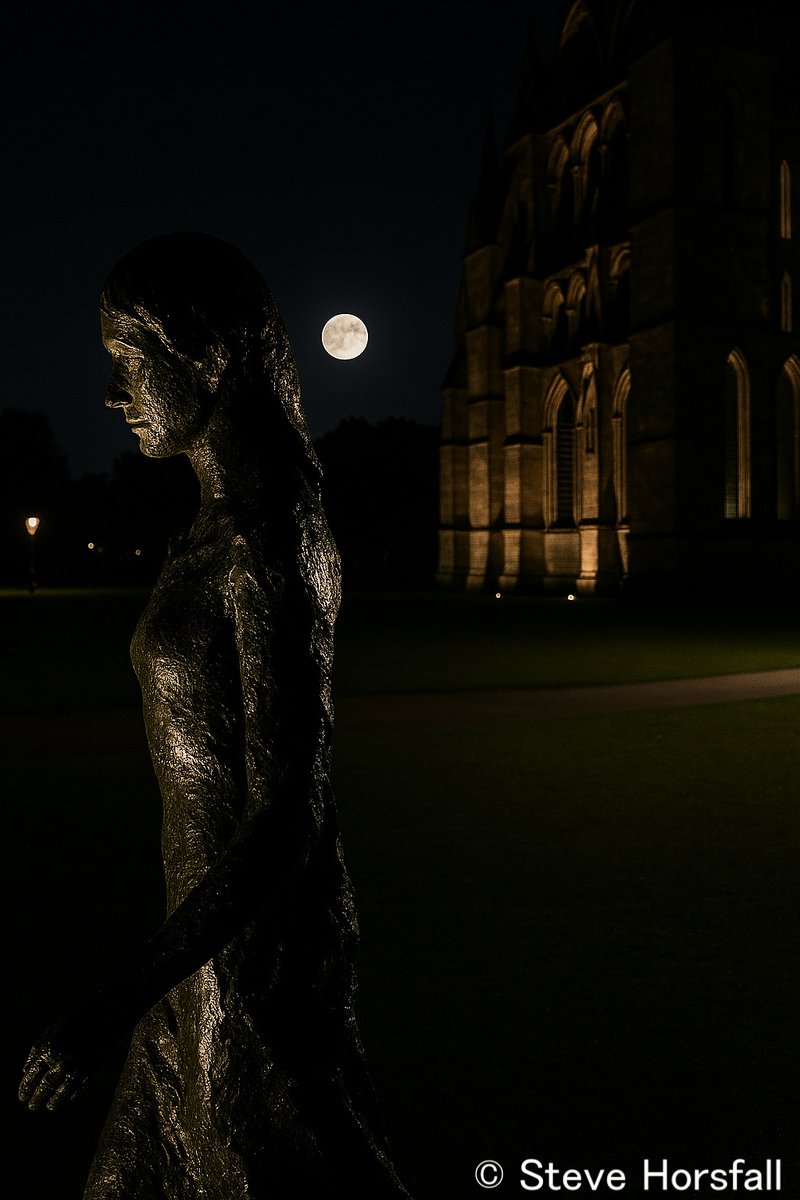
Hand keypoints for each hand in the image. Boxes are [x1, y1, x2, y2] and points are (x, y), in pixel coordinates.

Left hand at [19, 990, 135, 1112]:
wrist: (109, 1011)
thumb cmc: (78, 1017)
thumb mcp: (52, 1030)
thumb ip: (37, 1051)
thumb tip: (25, 1072)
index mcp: (48, 1049)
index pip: (31, 1077)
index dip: (25, 1089)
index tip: (23, 1097)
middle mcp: (61, 1061)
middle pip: (44, 1088)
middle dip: (37, 1099)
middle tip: (32, 1106)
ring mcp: (77, 1068)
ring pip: (60, 1094)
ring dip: (53, 1102)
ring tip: (48, 1106)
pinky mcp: (92, 1071)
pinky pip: (77, 1090)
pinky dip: (70, 1097)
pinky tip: (65, 1100)